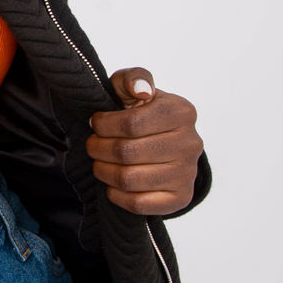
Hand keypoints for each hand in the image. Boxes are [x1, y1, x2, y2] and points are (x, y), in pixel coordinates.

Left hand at [86, 68, 202, 215]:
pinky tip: (113, 183)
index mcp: (181, 111)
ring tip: (99, 162)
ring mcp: (187, 172)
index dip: (104, 125)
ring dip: (103, 171)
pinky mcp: (180, 197)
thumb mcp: (135, 89)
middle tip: (92, 145)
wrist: (167, 144)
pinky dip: (117, 194)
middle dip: (98, 149)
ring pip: (129, 179)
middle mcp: (190, 143)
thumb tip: (141, 91)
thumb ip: (133, 78)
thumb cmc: (143, 112)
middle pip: (127, 152)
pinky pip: (139, 203)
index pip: (131, 123)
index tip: (95, 123)